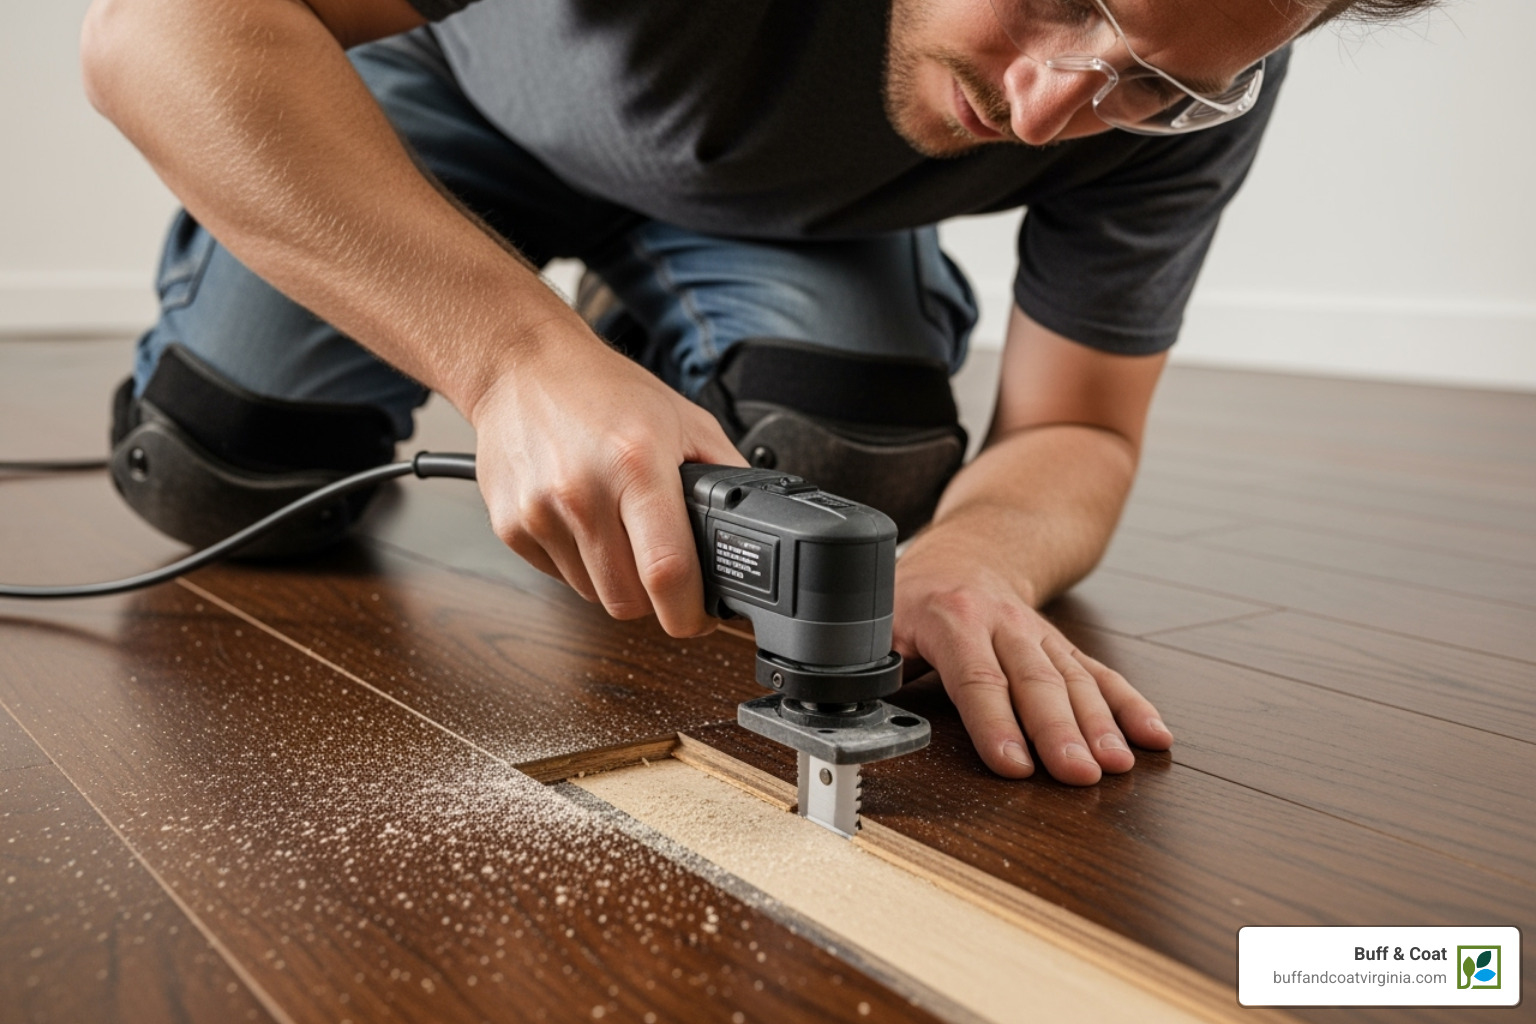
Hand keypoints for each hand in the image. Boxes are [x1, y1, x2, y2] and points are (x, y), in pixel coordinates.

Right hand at [468, 323, 745, 636]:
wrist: (522, 366)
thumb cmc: (604, 390)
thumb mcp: (685, 420)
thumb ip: (726, 474)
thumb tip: (754, 530)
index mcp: (636, 465)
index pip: (666, 572)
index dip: (689, 613)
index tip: (700, 618)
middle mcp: (583, 492)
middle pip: (628, 600)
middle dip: (655, 597)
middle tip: (662, 568)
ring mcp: (540, 512)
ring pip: (594, 595)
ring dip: (616, 579)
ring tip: (618, 529)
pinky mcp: (510, 526)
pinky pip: (559, 577)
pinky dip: (580, 564)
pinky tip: (583, 520)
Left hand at [893, 526, 1172, 783]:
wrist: (965, 554)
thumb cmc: (912, 599)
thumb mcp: (877, 625)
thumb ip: (870, 670)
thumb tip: (856, 718)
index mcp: (952, 617)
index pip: (976, 676)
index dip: (995, 723)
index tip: (1014, 764)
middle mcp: (1003, 623)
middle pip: (1035, 680)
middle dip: (1059, 731)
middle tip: (1077, 774)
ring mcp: (1040, 635)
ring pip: (1073, 678)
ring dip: (1100, 724)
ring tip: (1117, 764)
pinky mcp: (1063, 648)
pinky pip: (1101, 674)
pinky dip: (1130, 705)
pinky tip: (1154, 736)